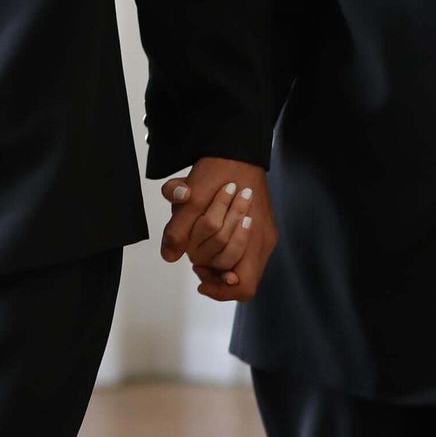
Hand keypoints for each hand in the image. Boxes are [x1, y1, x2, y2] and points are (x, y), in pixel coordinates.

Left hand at [160, 157, 276, 300]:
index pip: (243, 286)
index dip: (221, 289)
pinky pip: (245, 251)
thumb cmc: (217, 170)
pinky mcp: (262, 227)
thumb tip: (170, 256)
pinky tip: (210, 236)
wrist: (236, 147)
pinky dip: (226, 250)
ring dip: (219, 262)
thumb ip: (179, 229)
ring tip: (201, 249)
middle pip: (243, 280)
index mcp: (255, 236)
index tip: (199, 273)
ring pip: (243, 265)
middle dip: (216, 274)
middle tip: (196, 263)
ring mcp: (265, 234)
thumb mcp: (191, 198)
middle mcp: (265, 240)